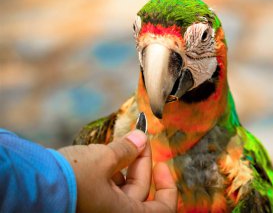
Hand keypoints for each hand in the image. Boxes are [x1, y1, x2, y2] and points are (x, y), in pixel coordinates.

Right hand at [59, 130, 176, 212]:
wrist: (32, 186)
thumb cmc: (70, 179)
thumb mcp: (103, 160)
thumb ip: (127, 150)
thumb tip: (141, 138)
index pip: (162, 208)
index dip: (168, 186)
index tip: (162, 165)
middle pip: (140, 191)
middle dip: (141, 162)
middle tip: (139, 140)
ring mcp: (100, 210)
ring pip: (123, 190)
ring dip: (125, 166)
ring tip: (119, 145)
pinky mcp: (88, 204)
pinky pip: (107, 190)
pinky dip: (110, 172)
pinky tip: (103, 156)